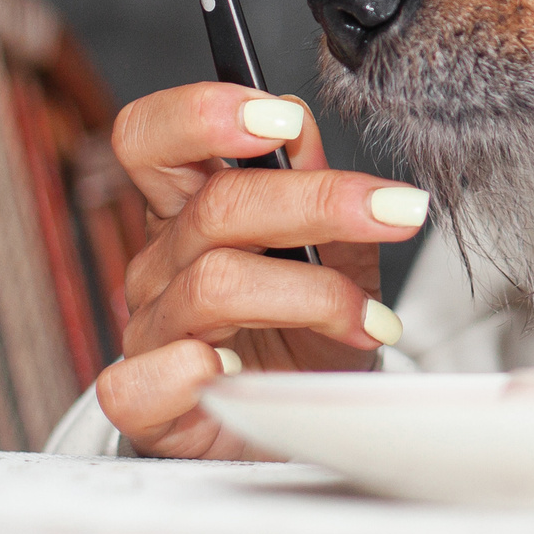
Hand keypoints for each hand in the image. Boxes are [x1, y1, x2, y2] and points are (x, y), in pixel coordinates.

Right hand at [92, 83, 429, 458]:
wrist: (308, 418)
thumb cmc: (312, 326)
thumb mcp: (335, 245)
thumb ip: (310, 181)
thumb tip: (297, 120)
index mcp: (190, 206)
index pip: (151, 137)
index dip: (201, 115)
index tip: (280, 123)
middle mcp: (162, 262)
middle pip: (213, 207)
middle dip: (316, 202)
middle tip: (396, 212)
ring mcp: (150, 332)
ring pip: (213, 286)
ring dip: (311, 295)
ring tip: (365, 318)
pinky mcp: (145, 405)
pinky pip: (137, 383)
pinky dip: (191, 374)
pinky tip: (239, 372)